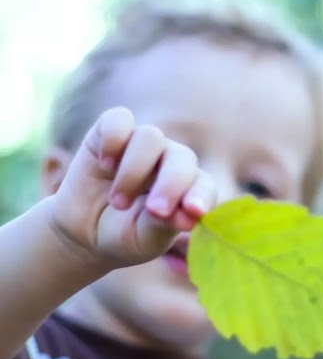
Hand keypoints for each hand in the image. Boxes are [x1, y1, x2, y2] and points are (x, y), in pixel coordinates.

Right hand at [47, 107, 216, 268]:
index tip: (194, 211)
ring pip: (151, 137)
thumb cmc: (123, 236)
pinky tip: (105, 164)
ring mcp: (142, 145)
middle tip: (155, 211)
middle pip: (182, 157)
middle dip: (171, 183)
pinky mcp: (111, 133)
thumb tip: (187, 217)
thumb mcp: (143, 240)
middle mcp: (170, 161)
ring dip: (134, 172)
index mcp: (188, 188)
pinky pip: (119, 119)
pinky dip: (113, 139)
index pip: (204, 184)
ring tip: (118, 202)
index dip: (201, 195)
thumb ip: (163, 226)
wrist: (82, 231)